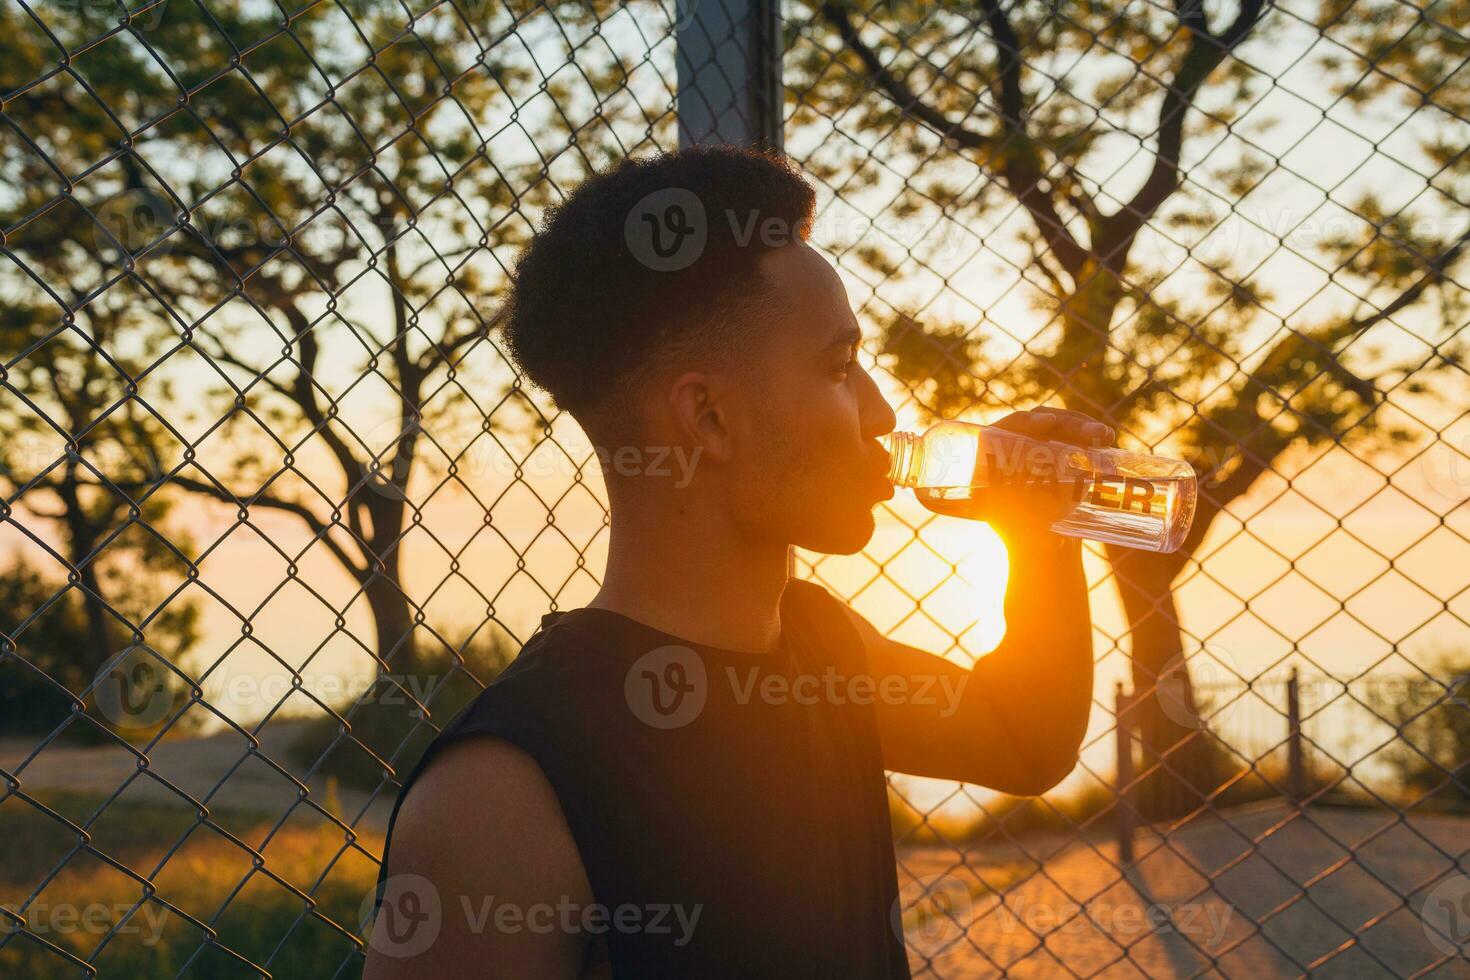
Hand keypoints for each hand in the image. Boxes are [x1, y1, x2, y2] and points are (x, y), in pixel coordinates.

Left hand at [918, 407, 1116, 535]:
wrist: (1037, 549)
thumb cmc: (1006, 528)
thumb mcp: (975, 508)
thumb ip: (944, 501)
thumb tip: (915, 494)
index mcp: (1003, 445)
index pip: (1015, 424)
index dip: (1030, 421)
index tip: (1044, 426)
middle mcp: (1030, 442)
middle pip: (1047, 420)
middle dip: (1067, 422)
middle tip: (1085, 436)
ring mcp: (1056, 447)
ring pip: (1069, 427)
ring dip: (1085, 427)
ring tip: (1101, 437)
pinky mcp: (1076, 457)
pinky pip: (1086, 440)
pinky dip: (1096, 436)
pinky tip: (1106, 439)